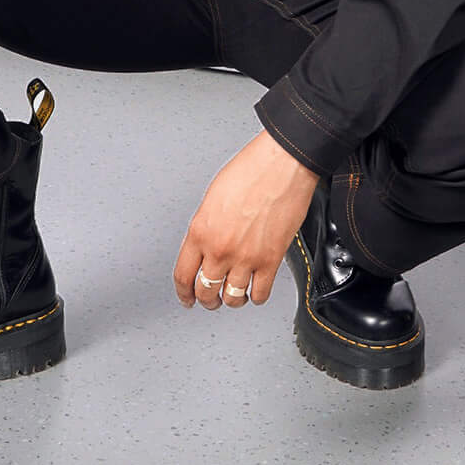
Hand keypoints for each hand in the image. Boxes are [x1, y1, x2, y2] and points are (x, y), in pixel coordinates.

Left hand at [174, 130, 319, 313]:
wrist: (282, 164)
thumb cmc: (251, 171)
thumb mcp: (213, 197)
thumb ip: (205, 227)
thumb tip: (204, 247)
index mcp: (200, 231)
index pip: (183, 276)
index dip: (183, 293)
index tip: (187, 297)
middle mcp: (220, 249)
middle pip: (206, 292)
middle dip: (206, 299)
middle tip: (210, 298)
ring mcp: (246, 257)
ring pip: (232, 299)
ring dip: (232, 300)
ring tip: (235, 295)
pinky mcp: (271, 260)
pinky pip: (260, 294)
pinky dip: (257, 296)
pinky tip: (256, 288)